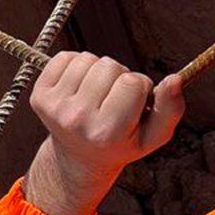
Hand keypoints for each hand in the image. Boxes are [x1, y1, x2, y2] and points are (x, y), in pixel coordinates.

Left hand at [23, 52, 184, 214]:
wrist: (80, 157)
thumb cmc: (123, 142)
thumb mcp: (155, 135)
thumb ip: (171, 109)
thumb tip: (175, 79)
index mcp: (107, 132)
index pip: (133, 82)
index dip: (141, 87)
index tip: (135, 103)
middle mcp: (77, 119)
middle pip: (110, 66)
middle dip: (119, 77)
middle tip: (115, 99)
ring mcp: (55, 107)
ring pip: (88, 58)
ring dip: (98, 71)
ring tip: (98, 93)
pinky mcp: (39, 96)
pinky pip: (65, 57)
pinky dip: (77, 65)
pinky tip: (81, 86)